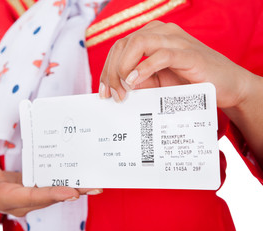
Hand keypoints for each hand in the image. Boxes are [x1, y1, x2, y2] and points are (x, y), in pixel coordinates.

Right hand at [0, 159, 101, 221]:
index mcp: (8, 198)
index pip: (32, 197)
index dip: (52, 195)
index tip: (72, 192)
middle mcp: (24, 202)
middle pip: (51, 198)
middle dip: (73, 193)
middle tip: (95, 187)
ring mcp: (32, 198)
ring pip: (56, 194)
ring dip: (77, 190)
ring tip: (97, 184)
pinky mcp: (37, 191)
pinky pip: (55, 188)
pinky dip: (69, 184)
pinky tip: (85, 179)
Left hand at [99, 20, 253, 108]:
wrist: (227, 86)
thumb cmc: (192, 82)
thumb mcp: (158, 83)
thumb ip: (139, 82)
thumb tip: (115, 88)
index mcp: (153, 37)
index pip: (120, 47)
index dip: (107, 69)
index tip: (103, 91)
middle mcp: (162, 33)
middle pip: (124, 44)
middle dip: (111, 71)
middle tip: (112, 94)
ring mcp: (176, 41)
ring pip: (138, 42)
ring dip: (124, 68)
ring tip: (123, 89)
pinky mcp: (189, 54)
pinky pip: (162, 54)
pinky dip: (144, 67)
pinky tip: (134, 81)